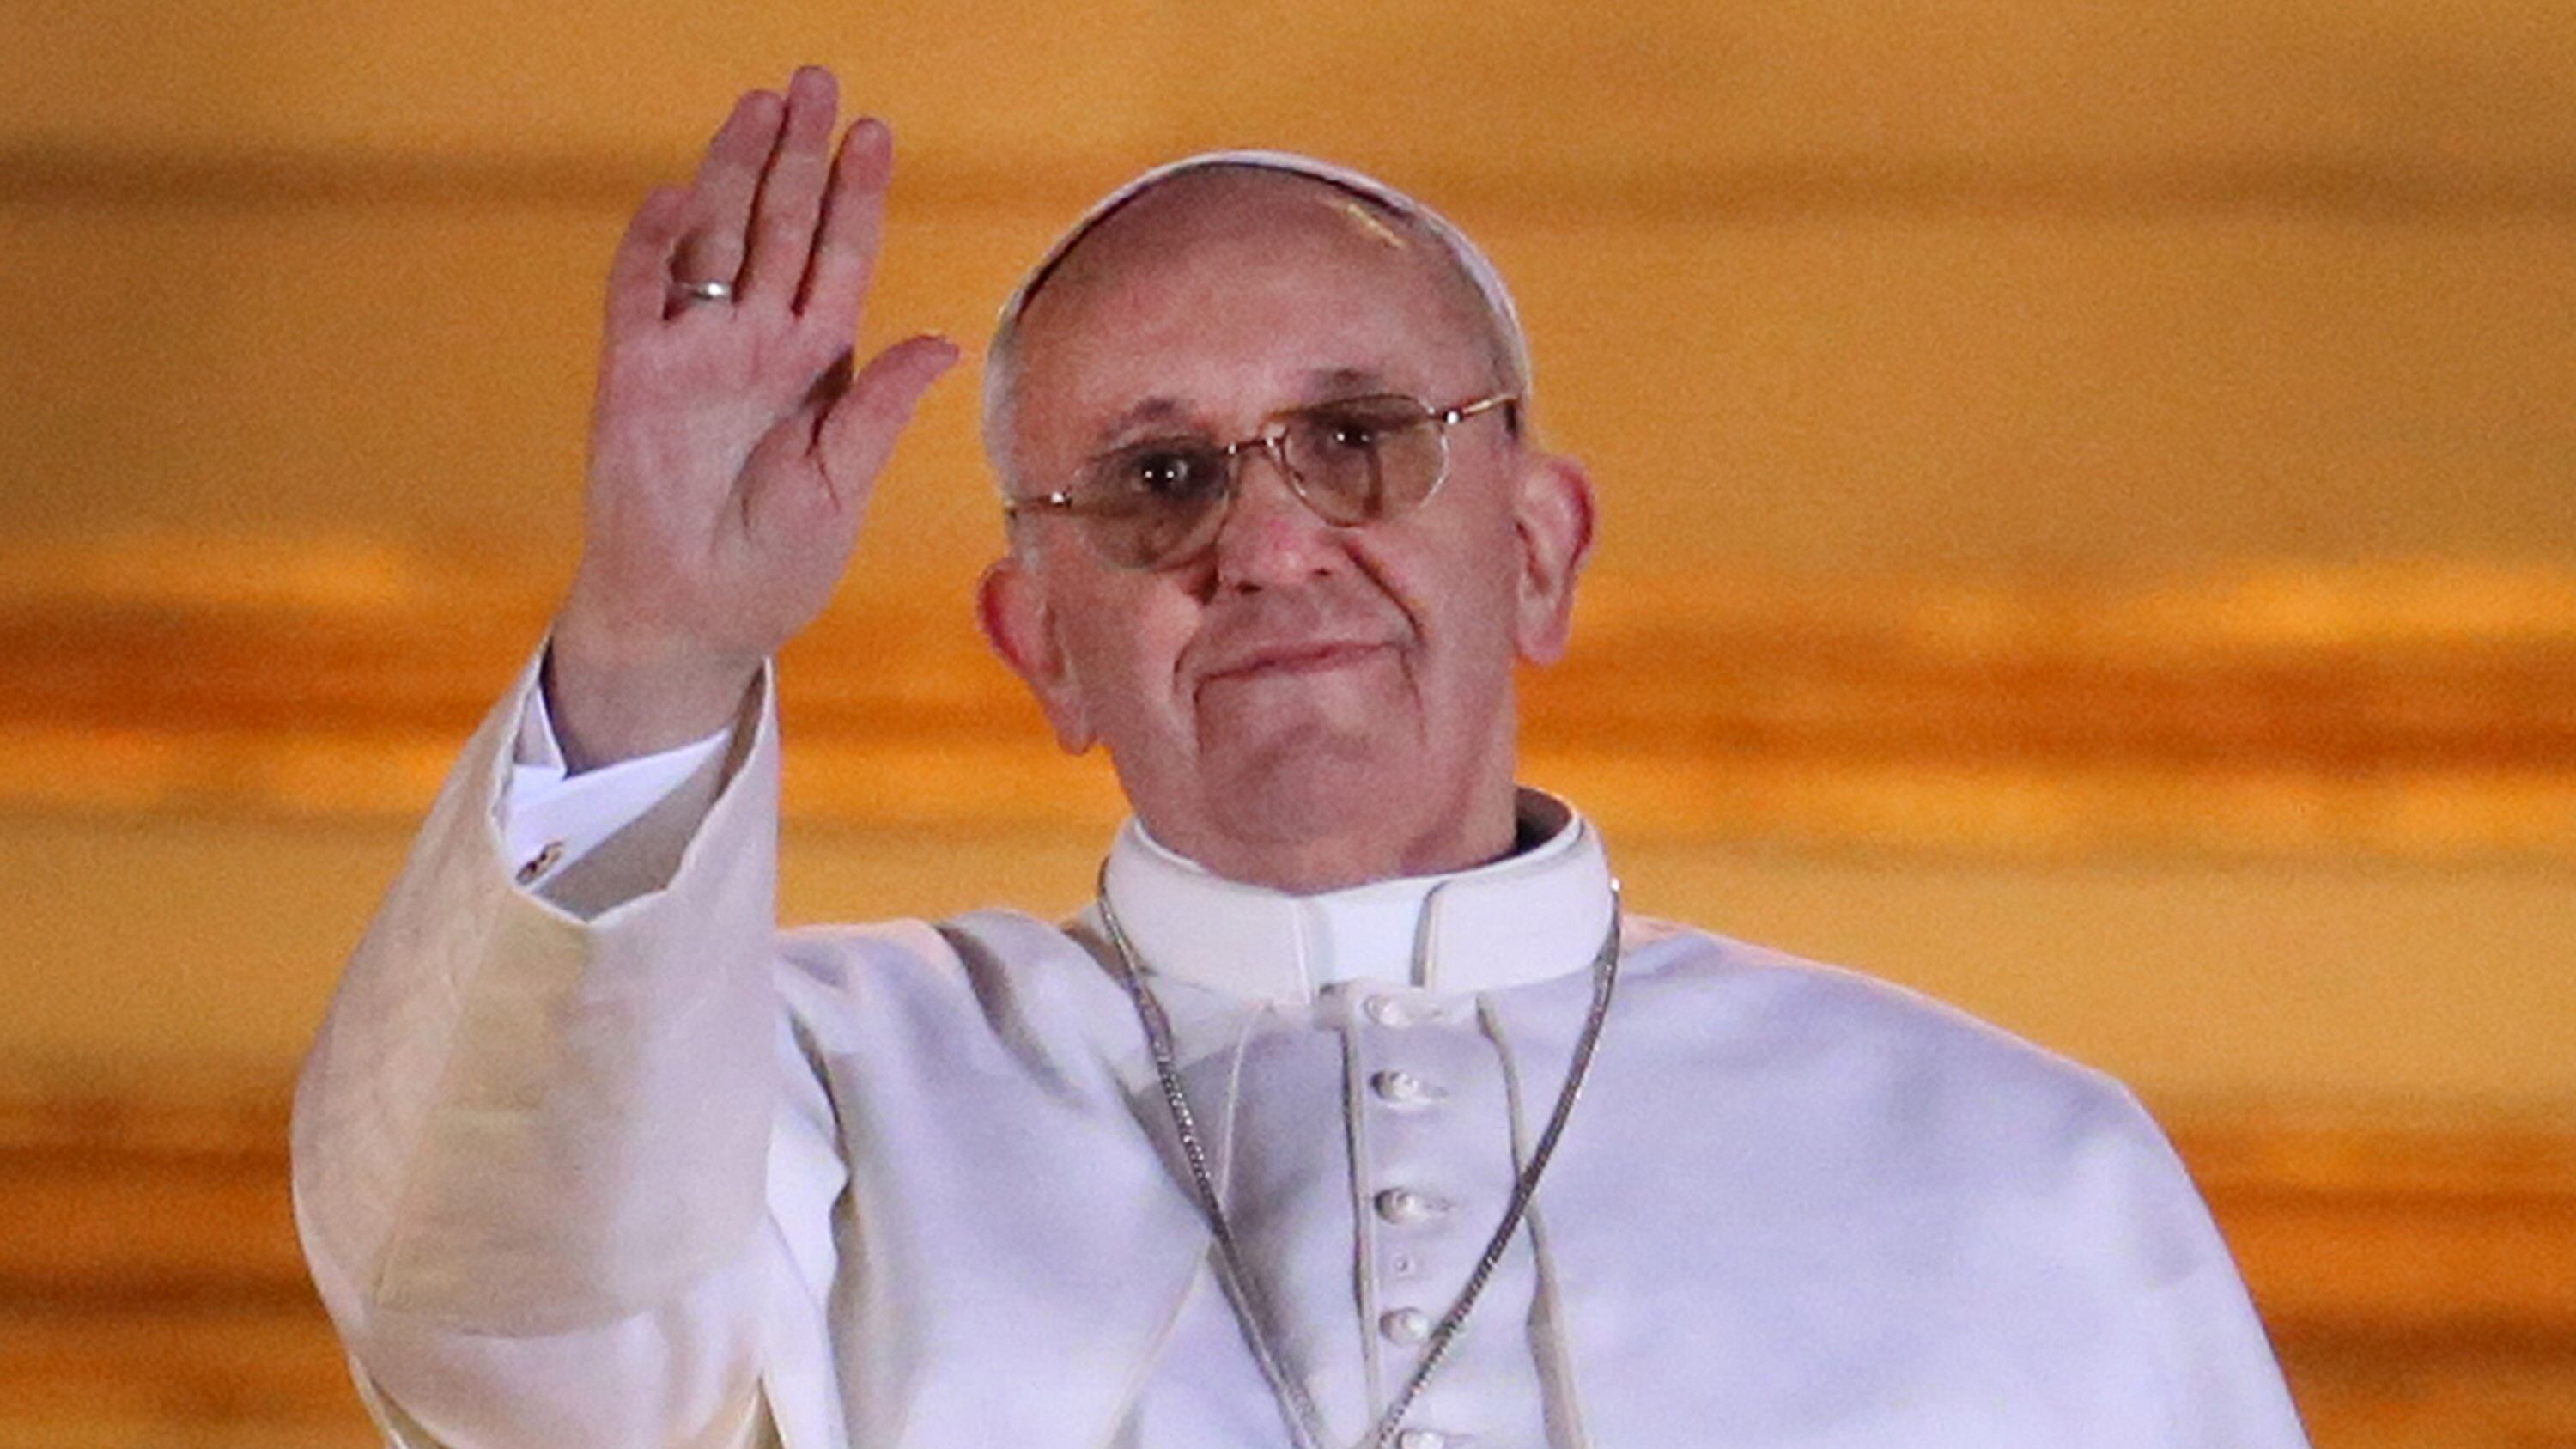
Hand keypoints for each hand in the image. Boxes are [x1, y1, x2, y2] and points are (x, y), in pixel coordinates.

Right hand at [550, 66, 957, 767]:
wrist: (695, 619)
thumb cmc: (774, 565)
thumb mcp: (842, 488)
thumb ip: (879, 410)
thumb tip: (942, 343)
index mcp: (817, 369)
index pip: (841, 262)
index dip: (857, 197)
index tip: (875, 133)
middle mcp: (757, 345)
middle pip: (782, 229)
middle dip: (800, 155)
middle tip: (817, 80)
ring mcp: (693, 353)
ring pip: (716, 241)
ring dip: (734, 174)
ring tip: (759, 105)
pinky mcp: (633, 376)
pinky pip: (639, 295)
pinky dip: (655, 247)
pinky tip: (677, 195)